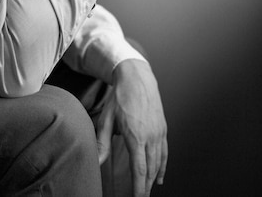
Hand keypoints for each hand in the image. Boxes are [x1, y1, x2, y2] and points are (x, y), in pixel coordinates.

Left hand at [97, 59, 167, 196]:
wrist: (137, 77)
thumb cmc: (120, 97)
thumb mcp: (107, 118)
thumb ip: (102, 141)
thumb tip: (96, 160)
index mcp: (136, 135)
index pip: (139, 169)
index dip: (139, 187)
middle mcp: (151, 136)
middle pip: (150, 169)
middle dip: (145, 186)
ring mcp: (159, 132)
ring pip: (158, 162)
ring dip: (153, 178)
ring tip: (147, 190)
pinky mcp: (163, 128)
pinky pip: (165, 152)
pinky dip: (163, 166)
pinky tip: (159, 176)